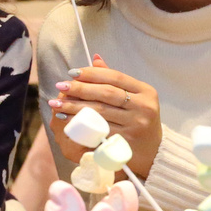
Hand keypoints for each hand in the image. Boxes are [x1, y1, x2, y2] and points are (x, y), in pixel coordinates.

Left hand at [48, 56, 161, 176]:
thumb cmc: (139, 120)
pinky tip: (68, 121)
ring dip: (75, 107)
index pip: (115, 77)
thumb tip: (94, 58)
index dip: (92, 73)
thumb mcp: (135, 98)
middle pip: (106, 93)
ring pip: (100, 111)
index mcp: (145, 91)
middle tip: (60, 86)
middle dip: (80, 89)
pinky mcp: (125, 140)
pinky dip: (81, 125)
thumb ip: (115, 80)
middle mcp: (143, 107)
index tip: (72, 72)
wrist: (153, 152)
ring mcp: (135, 125)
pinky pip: (99, 129)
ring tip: (57, 104)